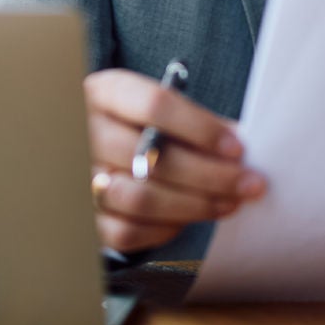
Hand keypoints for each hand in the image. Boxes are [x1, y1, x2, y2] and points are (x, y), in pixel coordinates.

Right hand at [85, 68, 267, 252]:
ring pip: (141, 198)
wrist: (79, 148)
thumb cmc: (127, 125)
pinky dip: (163, 229)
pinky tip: (187, 219)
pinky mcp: (80, 216)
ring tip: (227, 203)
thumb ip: (190, 120)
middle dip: (210, 174)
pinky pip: (125, 231)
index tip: (237, 148)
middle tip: (248, 183)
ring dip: (194, 205)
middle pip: (151, 156)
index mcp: (103, 93)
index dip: (201, 128)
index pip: (154, 105)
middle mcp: (83, 132)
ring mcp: (76, 176)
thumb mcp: (148, 107)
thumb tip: (235, 142)